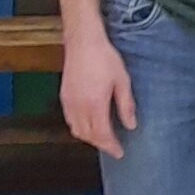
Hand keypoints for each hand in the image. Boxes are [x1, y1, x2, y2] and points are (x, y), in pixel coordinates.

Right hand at [62, 32, 136, 158]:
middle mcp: (79, 106)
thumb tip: (131, 125)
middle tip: (113, 147)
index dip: (111, 146)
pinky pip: (70, 120)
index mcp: (95, 103)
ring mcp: (69, 102)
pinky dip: (79, 128)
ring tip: (103, 139)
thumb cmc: (104, 58)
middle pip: (88, 136)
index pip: (102, 134)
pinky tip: (88, 126)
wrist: (83, 42)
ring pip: (77, 130)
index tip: (119, 152)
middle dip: (101, 144)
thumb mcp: (122, 81)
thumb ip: (126, 105)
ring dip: (90, 138)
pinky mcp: (64, 96)